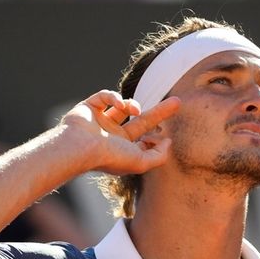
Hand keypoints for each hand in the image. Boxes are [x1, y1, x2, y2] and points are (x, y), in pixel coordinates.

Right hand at [60, 90, 179, 175]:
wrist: (81, 147)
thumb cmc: (110, 157)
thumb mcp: (142, 162)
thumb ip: (159, 155)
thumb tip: (168, 142)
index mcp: (122, 149)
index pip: (144, 139)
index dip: (156, 136)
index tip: (165, 135)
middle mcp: (111, 135)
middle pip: (141, 120)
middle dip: (160, 111)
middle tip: (178, 102)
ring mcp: (99, 121)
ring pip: (123, 106)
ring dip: (133, 104)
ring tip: (136, 110)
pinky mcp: (88, 107)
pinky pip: (105, 96)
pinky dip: (114, 97)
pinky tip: (120, 105)